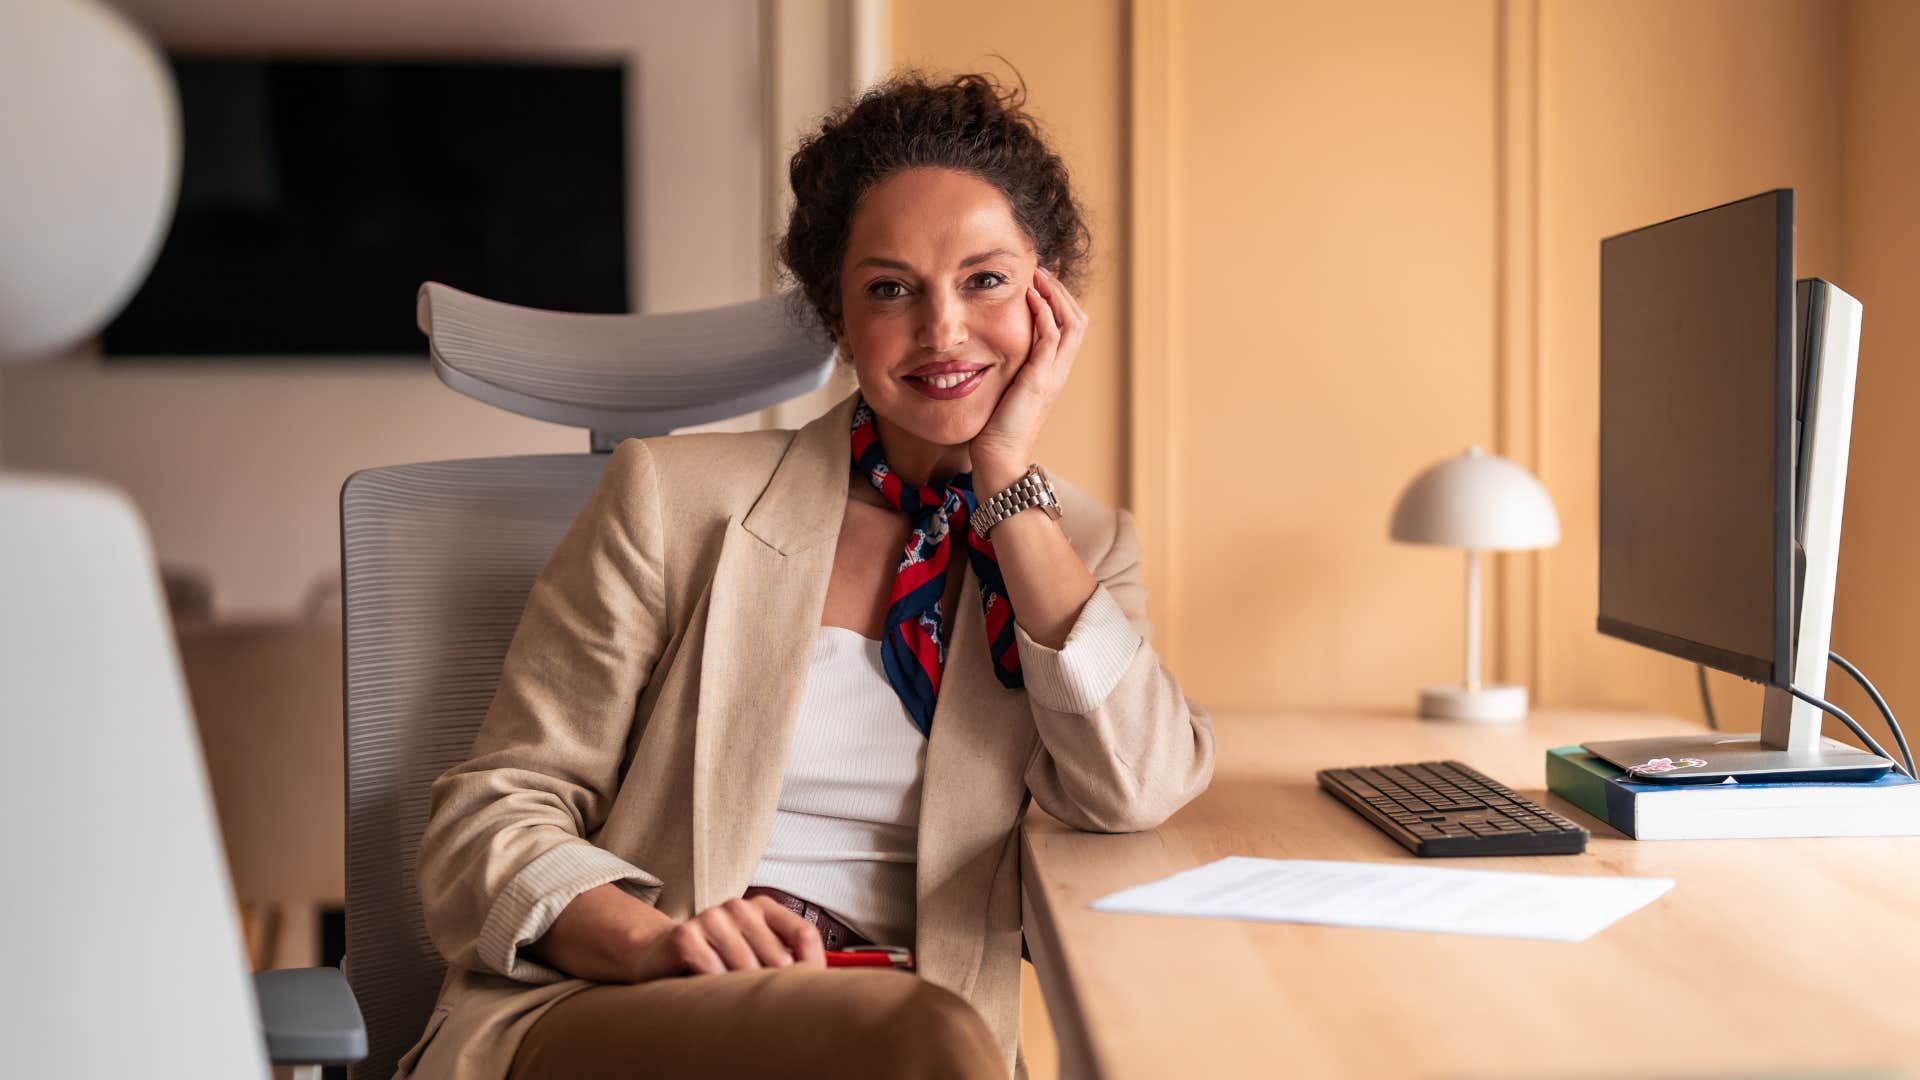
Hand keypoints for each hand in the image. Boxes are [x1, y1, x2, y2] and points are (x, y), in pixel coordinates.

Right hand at [629, 896, 826, 981]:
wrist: (660, 955)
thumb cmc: (716, 959)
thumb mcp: (754, 955)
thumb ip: (785, 960)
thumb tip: (821, 981)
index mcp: (763, 907)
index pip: (804, 934)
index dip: (811, 968)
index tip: (806, 993)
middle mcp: (739, 906)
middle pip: (777, 958)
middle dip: (772, 987)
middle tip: (759, 1002)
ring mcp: (711, 917)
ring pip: (746, 968)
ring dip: (740, 991)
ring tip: (729, 994)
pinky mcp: (686, 935)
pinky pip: (714, 973)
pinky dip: (714, 990)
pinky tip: (706, 987)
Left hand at [969, 264, 1087, 488]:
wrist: (999, 461)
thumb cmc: (994, 432)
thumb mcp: (1002, 391)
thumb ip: (1004, 370)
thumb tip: (985, 352)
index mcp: (1051, 373)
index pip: (1068, 327)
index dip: (1059, 301)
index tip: (1040, 279)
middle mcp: (1058, 372)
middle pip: (1077, 319)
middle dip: (1061, 291)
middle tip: (1042, 269)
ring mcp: (1053, 375)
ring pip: (1071, 322)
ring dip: (1055, 294)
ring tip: (1038, 274)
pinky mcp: (1040, 380)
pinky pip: (1052, 336)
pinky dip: (1044, 312)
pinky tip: (1028, 296)